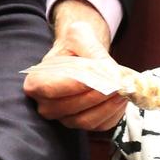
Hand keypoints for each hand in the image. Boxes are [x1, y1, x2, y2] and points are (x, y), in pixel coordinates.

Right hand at [24, 0, 127, 130]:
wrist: (81, 55)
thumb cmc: (74, 45)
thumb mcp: (79, 35)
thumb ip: (91, 49)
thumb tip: (110, 71)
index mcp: (36, 82)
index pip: (50, 89)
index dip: (71, 86)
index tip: (92, 78)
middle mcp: (46, 105)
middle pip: (71, 107)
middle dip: (96, 95)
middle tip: (116, 83)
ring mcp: (64, 118)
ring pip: (86, 120)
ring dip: (107, 105)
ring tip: (123, 88)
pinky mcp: (83, 124)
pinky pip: (100, 125)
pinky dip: (113, 112)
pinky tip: (121, 97)